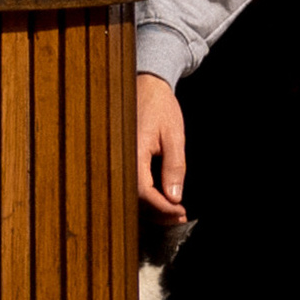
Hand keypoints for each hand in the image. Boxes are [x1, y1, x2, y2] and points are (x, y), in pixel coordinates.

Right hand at [135, 71, 187, 219]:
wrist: (146, 83)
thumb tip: (174, 196)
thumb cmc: (159, 105)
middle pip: (136, 198)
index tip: (180, 211)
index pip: (144, 192)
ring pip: (133, 193)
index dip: (162, 207)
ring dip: (152, 206)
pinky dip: (147, 194)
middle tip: (179, 215)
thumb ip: (174, 167)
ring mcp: (120, 158)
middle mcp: (121, 158)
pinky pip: (132, 182)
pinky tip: (161, 197)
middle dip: (159, 212)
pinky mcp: (123, 158)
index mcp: (133, 152)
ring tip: (173, 210)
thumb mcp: (173, 135)